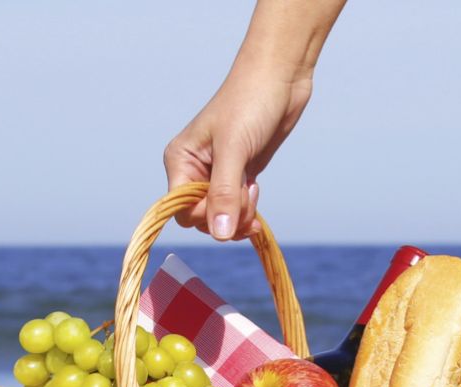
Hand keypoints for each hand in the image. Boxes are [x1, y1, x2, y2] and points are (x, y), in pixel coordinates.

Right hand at [162, 68, 312, 239]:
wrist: (280, 78)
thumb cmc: (251, 102)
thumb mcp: (234, 149)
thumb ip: (224, 193)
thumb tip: (220, 234)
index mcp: (180, 161)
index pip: (181, 209)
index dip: (204, 215)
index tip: (229, 203)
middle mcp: (193, 170)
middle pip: (201, 218)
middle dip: (226, 217)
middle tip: (248, 196)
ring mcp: (216, 174)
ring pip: (220, 216)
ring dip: (240, 214)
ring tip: (254, 191)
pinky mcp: (238, 175)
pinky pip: (236, 208)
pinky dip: (247, 210)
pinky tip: (256, 192)